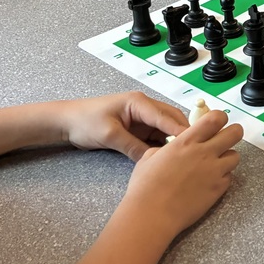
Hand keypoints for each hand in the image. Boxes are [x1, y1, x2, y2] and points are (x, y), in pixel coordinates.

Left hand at [59, 92, 189, 161]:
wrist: (66, 122)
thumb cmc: (85, 122)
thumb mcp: (109, 135)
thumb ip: (133, 147)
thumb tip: (154, 160)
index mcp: (139, 102)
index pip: (166, 116)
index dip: (182, 130)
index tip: (197, 142)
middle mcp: (145, 107)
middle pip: (172, 119)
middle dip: (185, 133)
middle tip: (197, 150)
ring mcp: (142, 118)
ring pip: (167, 128)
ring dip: (175, 140)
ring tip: (187, 155)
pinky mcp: (138, 128)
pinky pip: (157, 136)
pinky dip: (164, 145)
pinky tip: (171, 156)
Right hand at [121, 110, 242, 236]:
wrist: (152, 214)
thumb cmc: (145, 187)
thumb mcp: (150, 157)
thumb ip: (169, 148)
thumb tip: (173, 148)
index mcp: (186, 141)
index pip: (216, 118)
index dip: (220, 117)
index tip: (216, 123)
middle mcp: (204, 153)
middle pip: (235, 133)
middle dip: (233, 133)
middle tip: (225, 139)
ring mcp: (214, 171)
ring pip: (236, 156)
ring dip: (227, 157)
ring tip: (215, 164)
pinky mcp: (218, 189)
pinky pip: (229, 177)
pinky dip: (222, 177)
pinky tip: (209, 182)